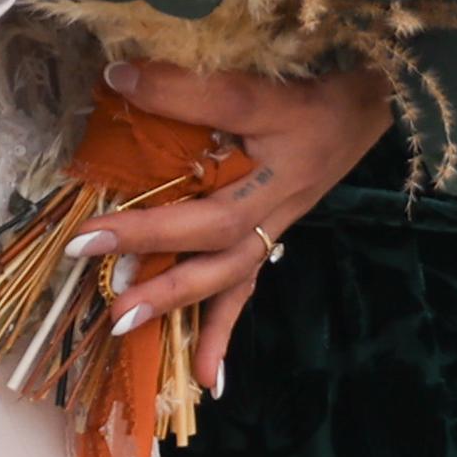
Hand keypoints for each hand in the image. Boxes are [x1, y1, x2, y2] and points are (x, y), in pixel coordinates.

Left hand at [83, 59, 397, 388]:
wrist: (367, 116)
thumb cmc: (312, 100)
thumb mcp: (260, 85)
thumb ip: (192, 84)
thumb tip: (118, 76)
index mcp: (275, 152)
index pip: (220, 126)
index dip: (174, 108)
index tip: (113, 106)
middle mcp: (273, 203)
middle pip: (215, 230)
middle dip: (152, 242)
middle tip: (89, 250)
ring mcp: (272, 228)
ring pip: (226, 272)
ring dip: (178, 300)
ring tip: (124, 323)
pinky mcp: (268, 241)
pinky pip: (245, 293)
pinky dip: (223, 335)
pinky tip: (207, 380)